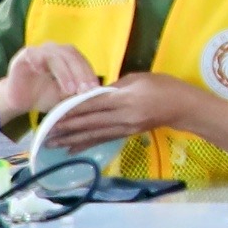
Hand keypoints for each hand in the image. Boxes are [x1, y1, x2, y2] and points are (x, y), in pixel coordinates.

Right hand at [0, 40, 104, 120]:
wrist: (18, 101)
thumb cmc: (43, 96)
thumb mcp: (65, 97)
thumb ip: (78, 93)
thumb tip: (97, 94)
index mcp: (65, 56)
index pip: (81, 60)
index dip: (89, 73)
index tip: (96, 89)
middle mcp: (54, 50)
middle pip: (71, 55)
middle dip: (80, 73)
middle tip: (85, 90)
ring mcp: (39, 51)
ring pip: (56, 56)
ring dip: (65, 73)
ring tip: (70, 90)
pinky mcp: (24, 55)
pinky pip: (34, 55)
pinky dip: (40, 62)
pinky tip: (44, 72)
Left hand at [37, 75, 197, 154]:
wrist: (183, 106)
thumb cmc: (163, 85)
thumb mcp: (137, 78)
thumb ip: (114, 87)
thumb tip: (92, 94)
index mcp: (124, 98)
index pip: (92, 104)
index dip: (71, 110)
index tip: (52, 114)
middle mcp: (122, 116)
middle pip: (89, 122)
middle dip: (66, 128)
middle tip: (45, 133)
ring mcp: (125, 127)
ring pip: (93, 134)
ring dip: (71, 140)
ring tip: (52, 144)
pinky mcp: (127, 134)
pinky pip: (103, 140)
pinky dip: (86, 145)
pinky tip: (72, 149)